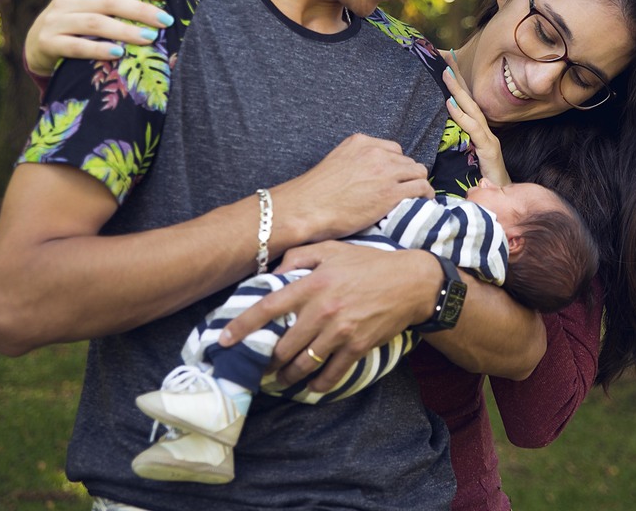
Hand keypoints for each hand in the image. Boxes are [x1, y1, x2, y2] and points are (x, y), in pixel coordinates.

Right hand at [24, 0, 172, 75]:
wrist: (38, 43)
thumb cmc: (73, 16)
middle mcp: (66, 0)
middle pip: (108, 1)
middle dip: (139, 10)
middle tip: (166, 20)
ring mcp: (55, 21)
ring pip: (94, 23)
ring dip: (124, 31)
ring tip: (150, 38)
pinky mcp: (49, 43)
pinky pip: (75, 46)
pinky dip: (97, 50)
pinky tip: (118, 54)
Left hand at [220, 242, 440, 391]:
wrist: (411, 282)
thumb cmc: (369, 263)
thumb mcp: (332, 249)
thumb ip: (298, 257)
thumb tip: (272, 272)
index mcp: (312, 283)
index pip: (267, 307)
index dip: (242, 326)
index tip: (224, 341)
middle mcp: (322, 309)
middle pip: (282, 345)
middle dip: (267, 360)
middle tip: (259, 366)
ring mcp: (340, 331)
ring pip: (302, 364)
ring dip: (287, 376)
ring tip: (281, 380)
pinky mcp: (357, 347)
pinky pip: (330, 374)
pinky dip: (318, 385)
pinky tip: (311, 387)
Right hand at [269, 133, 433, 246]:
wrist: (306, 208)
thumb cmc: (315, 194)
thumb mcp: (336, 162)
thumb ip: (355, 161)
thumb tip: (367, 175)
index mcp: (361, 142)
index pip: (393, 150)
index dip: (396, 166)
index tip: (394, 179)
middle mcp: (376, 153)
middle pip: (406, 161)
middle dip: (406, 176)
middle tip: (403, 191)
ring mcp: (385, 172)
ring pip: (418, 172)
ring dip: (418, 184)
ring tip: (416, 198)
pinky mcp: (391, 193)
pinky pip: (421, 188)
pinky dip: (426, 195)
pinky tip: (423, 203)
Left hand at [443, 52, 509, 186]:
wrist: (500, 201)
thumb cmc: (481, 183)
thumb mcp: (463, 161)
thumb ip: (455, 147)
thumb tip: (438, 134)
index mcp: (479, 132)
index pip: (467, 103)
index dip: (457, 85)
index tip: (445, 65)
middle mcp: (486, 131)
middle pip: (470, 99)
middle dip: (458, 78)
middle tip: (445, 57)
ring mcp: (489, 140)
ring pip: (472, 109)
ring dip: (458, 90)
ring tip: (445, 73)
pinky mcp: (490, 150)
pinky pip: (473, 129)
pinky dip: (461, 114)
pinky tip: (450, 102)